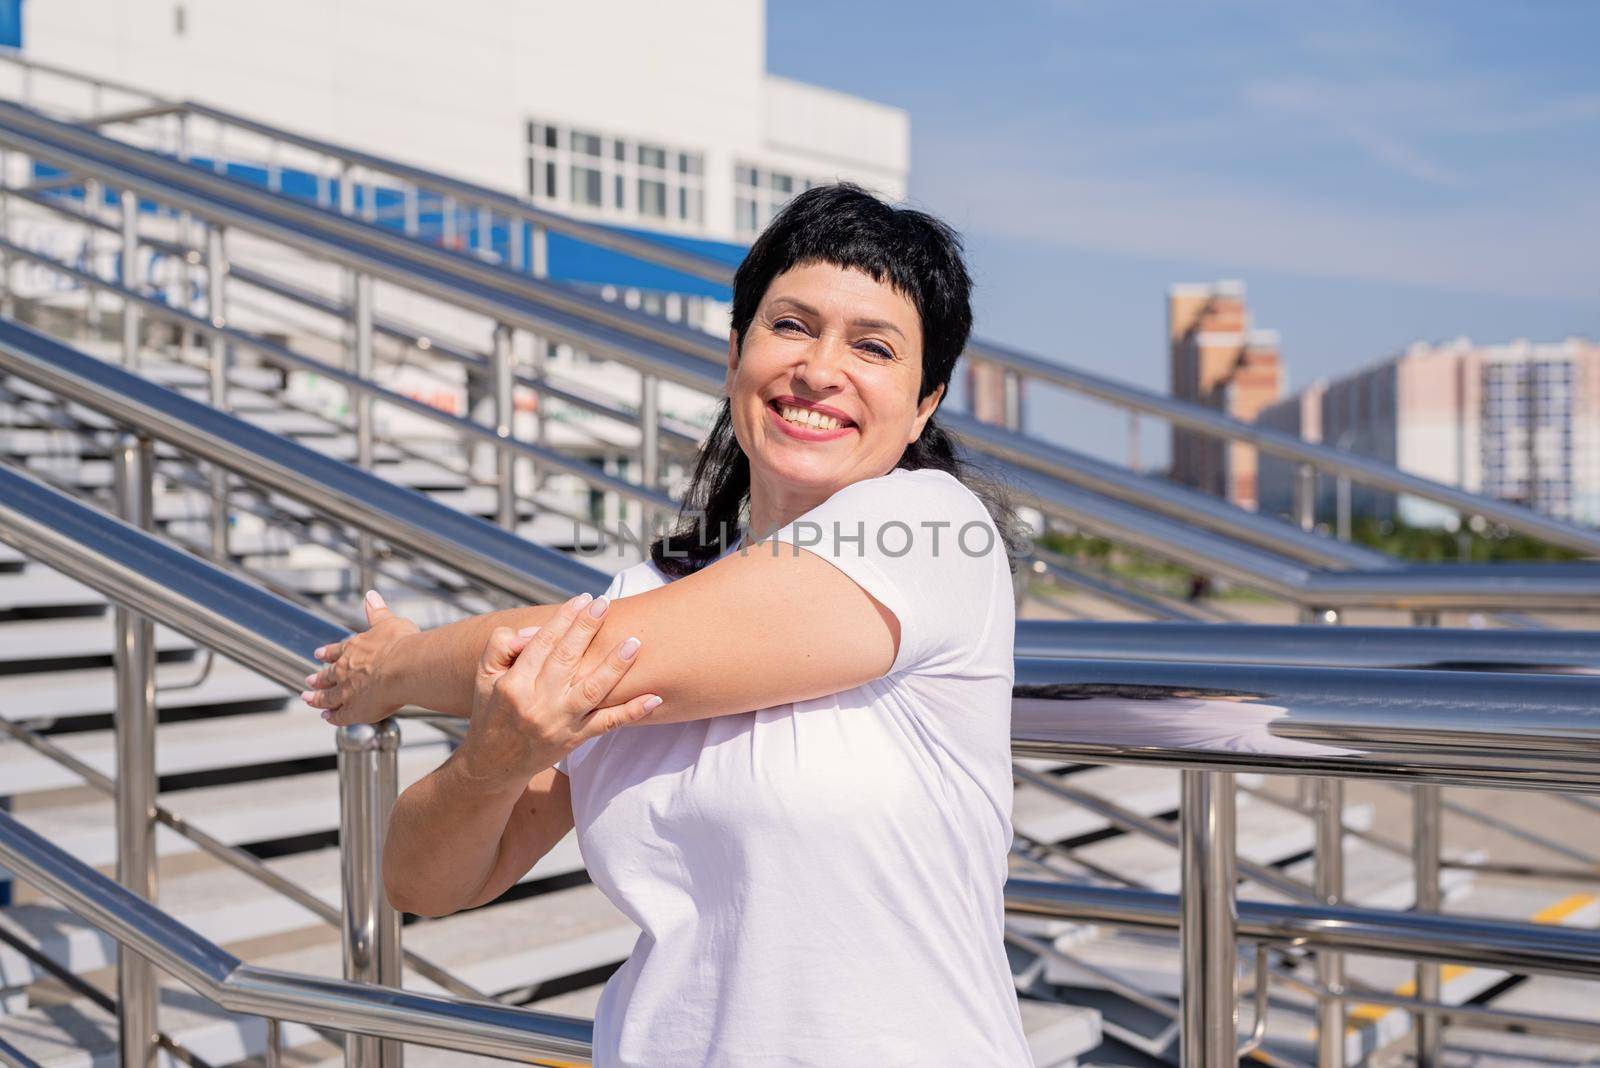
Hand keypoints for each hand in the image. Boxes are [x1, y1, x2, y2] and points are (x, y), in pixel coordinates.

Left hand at [304, 590, 420, 725]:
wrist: (404, 668)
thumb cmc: (401, 644)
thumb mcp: (389, 623)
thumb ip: (377, 612)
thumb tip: (371, 596)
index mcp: (354, 648)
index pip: (337, 650)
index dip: (328, 653)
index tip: (318, 654)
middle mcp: (345, 670)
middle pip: (327, 675)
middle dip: (318, 678)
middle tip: (308, 680)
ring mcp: (347, 691)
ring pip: (327, 696)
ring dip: (317, 698)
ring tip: (308, 699)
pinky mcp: (353, 710)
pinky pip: (339, 716)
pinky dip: (332, 717)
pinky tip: (328, 718)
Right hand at [457, 592, 660, 784]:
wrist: (494, 765)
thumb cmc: (491, 712)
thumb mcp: (483, 677)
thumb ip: (499, 647)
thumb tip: (528, 632)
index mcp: (514, 685)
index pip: (543, 643)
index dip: (564, 619)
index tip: (582, 599)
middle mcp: (538, 704)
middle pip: (568, 659)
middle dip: (588, 629)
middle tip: (605, 604)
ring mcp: (560, 723)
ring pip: (592, 690)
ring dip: (616, 666)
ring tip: (634, 642)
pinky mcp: (575, 740)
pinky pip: (608, 724)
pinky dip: (632, 712)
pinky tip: (654, 698)